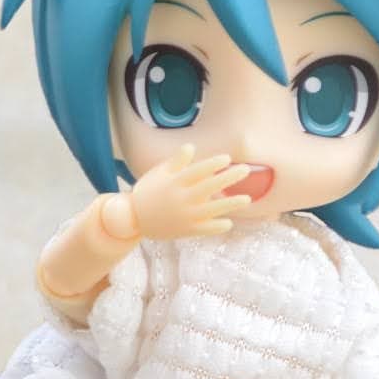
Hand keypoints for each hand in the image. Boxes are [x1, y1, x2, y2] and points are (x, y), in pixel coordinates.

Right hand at [127, 144, 252, 240]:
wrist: (131, 219)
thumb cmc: (147, 192)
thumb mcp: (158, 174)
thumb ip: (175, 162)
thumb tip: (191, 147)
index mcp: (174, 182)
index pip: (198, 170)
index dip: (213, 164)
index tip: (227, 158)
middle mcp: (181, 198)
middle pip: (210, 186)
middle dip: (229, 177)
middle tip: (246, 170)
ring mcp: (184, 215)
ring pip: (212, 209)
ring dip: (230, 204)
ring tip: (247, 199)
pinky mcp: (185, 230)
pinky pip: (204, 229)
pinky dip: (216, 226)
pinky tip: (229, 222)